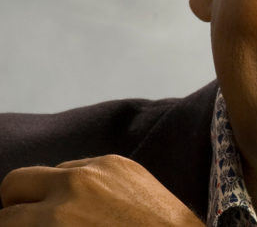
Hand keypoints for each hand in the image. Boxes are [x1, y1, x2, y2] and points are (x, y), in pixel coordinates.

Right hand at [0, 154, 204, 226]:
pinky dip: (81, 183)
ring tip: (68, 215)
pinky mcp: (120, 161)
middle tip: (26, 221)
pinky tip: (97, 204)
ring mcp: (99, 167)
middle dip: (16, 204)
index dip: (9, 226)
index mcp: (55, 219)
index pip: (6, 219)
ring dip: (50, 192)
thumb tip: (25, 222)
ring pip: (51, 171)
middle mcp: (73, 185)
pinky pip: (84, 165)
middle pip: (16, 182)